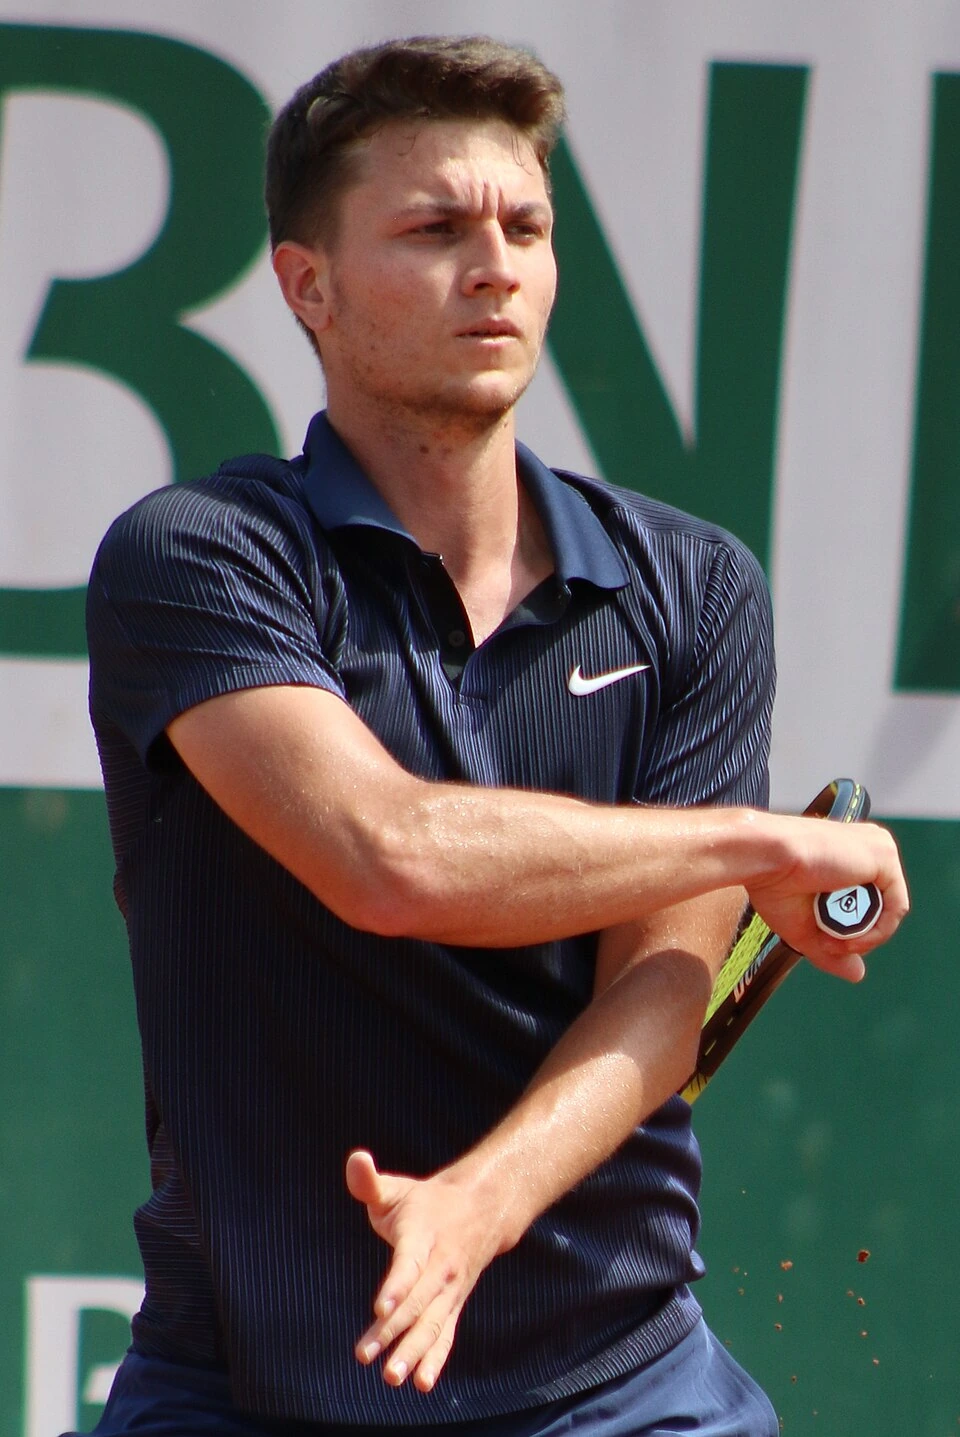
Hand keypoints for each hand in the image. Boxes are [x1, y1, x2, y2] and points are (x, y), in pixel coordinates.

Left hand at [345, 1148, 508, 1392]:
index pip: (409, 1264)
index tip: (380, 1307)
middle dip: (394, 1331)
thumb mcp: (398, 1187)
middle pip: (417, 1303)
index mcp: (423, 1236)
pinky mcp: (453, 1304)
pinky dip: (436, 1359)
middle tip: (368, 1356)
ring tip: (392, 1378)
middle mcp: (441, 1267)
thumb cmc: (427, 1202)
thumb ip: (370, 1182)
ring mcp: (450, 1289)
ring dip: (413, 1352)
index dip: (397, 1286)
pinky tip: (420, 1384)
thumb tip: (355, 1160)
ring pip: (432, 1324)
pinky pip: (446, 1335)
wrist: (483, 1209)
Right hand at [745, 816, 908, 979]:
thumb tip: (858, 974)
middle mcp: (869, 848)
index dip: (849, 931)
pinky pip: (895, 908)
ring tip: (834, 941)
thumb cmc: (773, 882)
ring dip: (863, 937)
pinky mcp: (884, 856)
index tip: (822, 940)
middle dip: (856, 936)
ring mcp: (879, 850)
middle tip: (827, 943)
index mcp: (850, 856)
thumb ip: (833, 950)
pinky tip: (850, 938)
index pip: (867, 903)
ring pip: (889, 910)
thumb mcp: (806, 927)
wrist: (764, 856)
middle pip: (879, 908)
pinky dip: (876, 931)